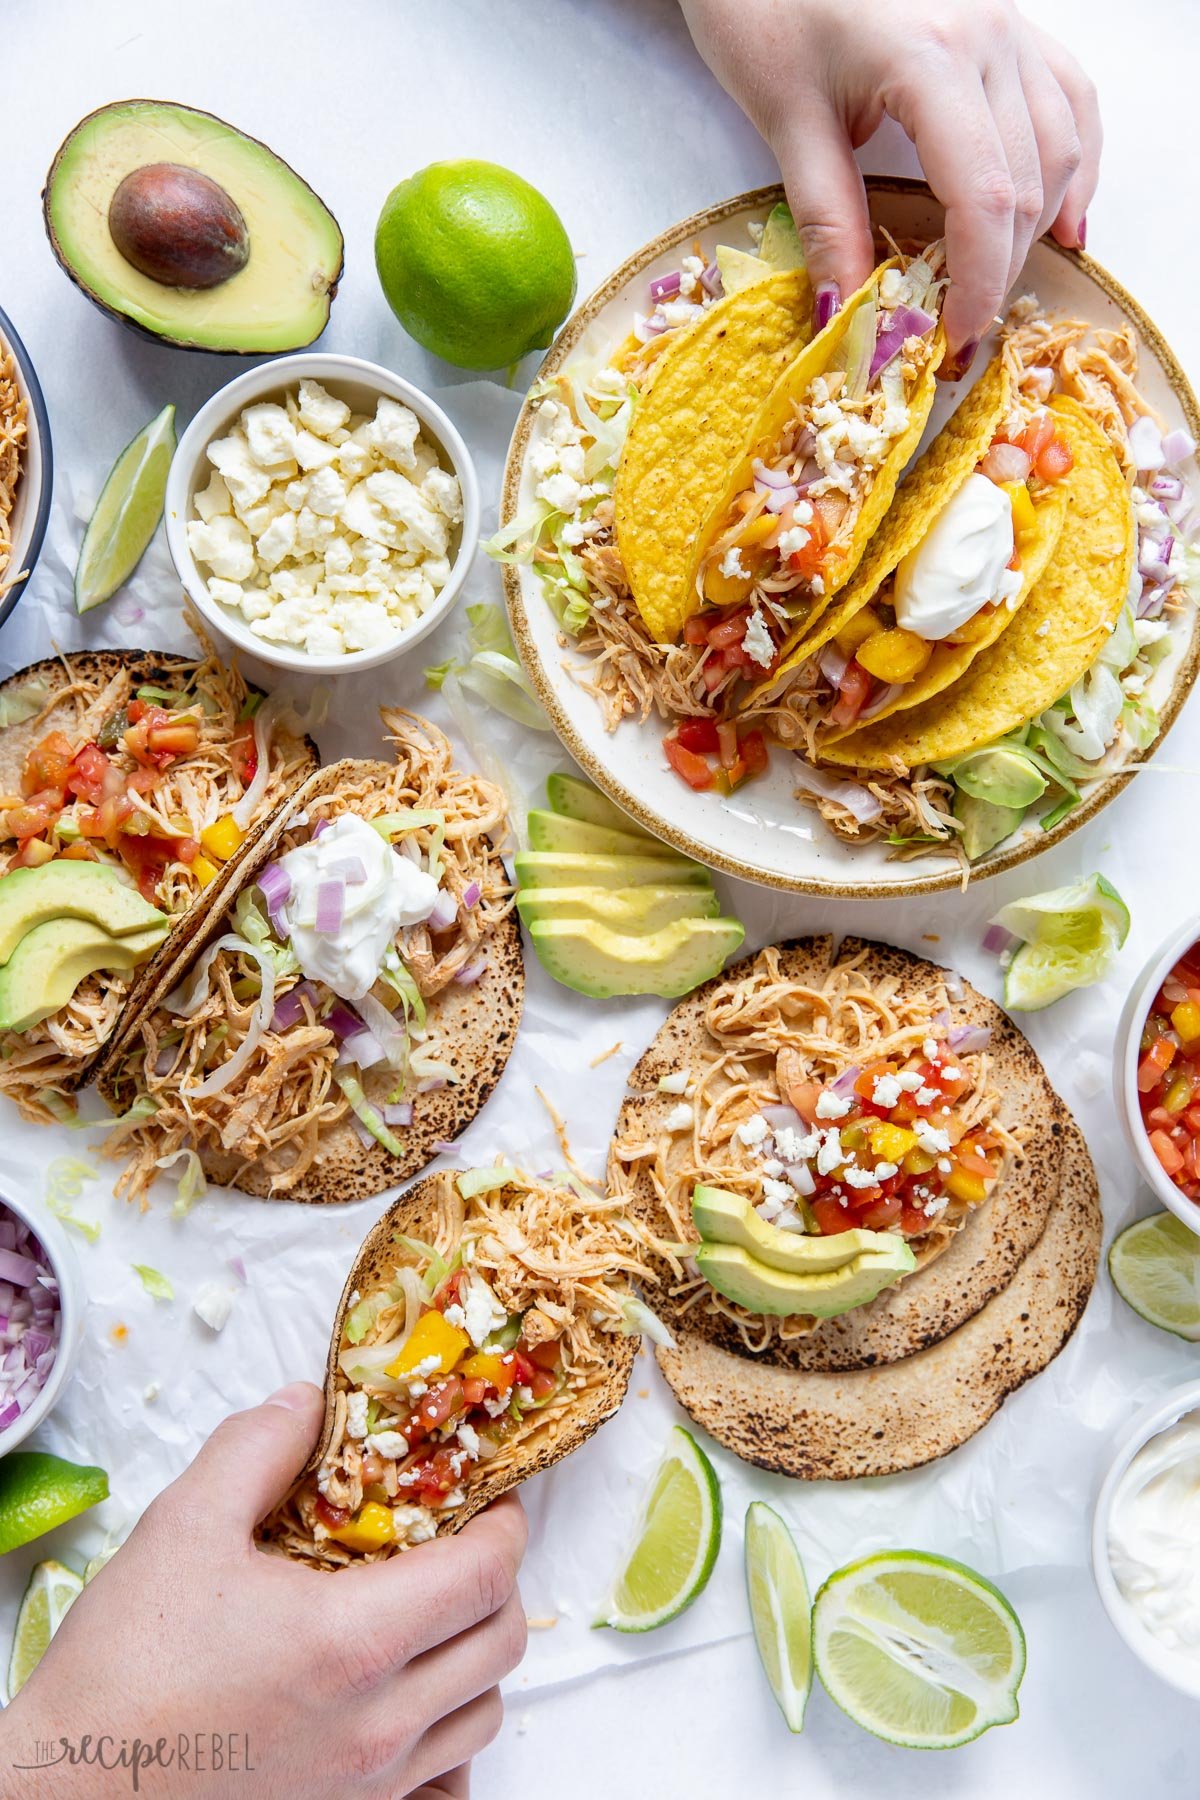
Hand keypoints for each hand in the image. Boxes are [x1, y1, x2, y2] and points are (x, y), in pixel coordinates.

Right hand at [0, 1384, 527, 1798]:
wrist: (70, 1792)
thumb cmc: (122, 1673)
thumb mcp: (183, 1527)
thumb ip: (256, 1448)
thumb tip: (305, 1404)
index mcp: (350, 1642)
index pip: (485, 1576)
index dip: (502, 1526)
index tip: (486, 1499)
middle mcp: (376, 1723)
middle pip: (502, 1644)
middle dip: (496, 1583)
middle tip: (461, 1546)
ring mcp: (366, 1785)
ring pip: (482, 1715)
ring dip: (474, 1657)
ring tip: (427, 1616)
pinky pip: (440, 1777)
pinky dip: (443, 1732)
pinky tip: (398, 1696)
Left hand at [680, 0, 1099, 359]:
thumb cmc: (764, 1)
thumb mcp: (785, 119)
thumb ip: (826, 220)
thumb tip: (845, 316)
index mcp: (931, 58)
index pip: (984, 198)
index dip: (975, 283)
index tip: (951, 339)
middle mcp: (988, 35)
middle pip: (1027, 183)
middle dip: (998, 270)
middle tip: (959, 330)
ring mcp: (1009, 23)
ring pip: (1058, 145)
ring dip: (1034, 228)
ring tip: (993, 286)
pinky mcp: (1009, 20)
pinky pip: (1067, 98)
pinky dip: (1070, 163)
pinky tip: (1061, 216)